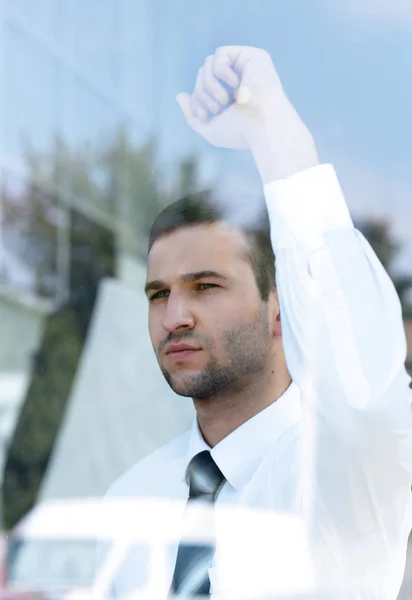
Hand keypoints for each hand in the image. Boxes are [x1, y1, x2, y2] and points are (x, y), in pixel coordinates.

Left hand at [177, 45, 318, 181]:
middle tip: (216, 110)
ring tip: (223, 101)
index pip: (203, 87)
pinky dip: (220, 71)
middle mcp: (241, 80)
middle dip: (201, 93)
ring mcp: (248, 67)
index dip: (197, 100)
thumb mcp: (210, 129)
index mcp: (233, 96)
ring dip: (209, 85)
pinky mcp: (253, 56)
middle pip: (203, 73)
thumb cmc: (241, 133)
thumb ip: (193, 115)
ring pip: (208, 63)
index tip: (205, 116)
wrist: (263, 128)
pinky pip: (221, 53)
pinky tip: (235, 85)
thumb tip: (179, 95)